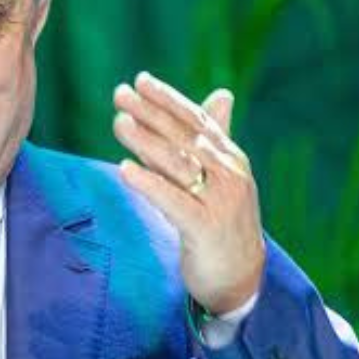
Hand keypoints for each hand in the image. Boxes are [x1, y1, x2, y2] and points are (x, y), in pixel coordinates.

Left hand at [112, 71, 265, 314]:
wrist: (239, 277)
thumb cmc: (222, 223)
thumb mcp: (219, 177)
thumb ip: (213, 138)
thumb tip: (222, 93)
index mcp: (230, 158)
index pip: (196, 121)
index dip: (168, 99)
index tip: (139, 81)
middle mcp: (228, 174)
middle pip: (183, 137)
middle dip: (150, 113)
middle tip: (120, 94)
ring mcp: (219, 201)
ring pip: (177, 164)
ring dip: (145, 141)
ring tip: (118, 122)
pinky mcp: (205, 228)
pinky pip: (172, 201)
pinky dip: (149, 184)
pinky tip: (125, 169)